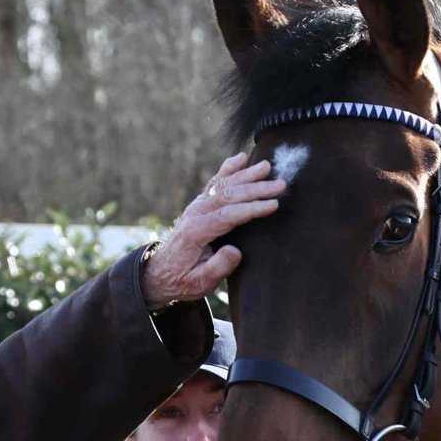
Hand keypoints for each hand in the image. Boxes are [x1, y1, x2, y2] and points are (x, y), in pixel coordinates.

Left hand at [145, 148, 291, 306]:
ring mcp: (196, 207)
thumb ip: (218, 267)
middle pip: (228, 195)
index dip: (252, 208)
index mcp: (197, 232)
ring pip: (223, 185)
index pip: (228, 215)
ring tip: (267, 166)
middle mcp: (195, 214)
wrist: (160, 273)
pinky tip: (240, 158)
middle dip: (256, 189)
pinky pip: (215, 183)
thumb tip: (235, 251)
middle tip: (280, 184)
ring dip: (246, 175)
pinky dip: (228, 169)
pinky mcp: (199, 205)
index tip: (273, 204)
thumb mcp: (200, 282)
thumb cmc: (183, 280)